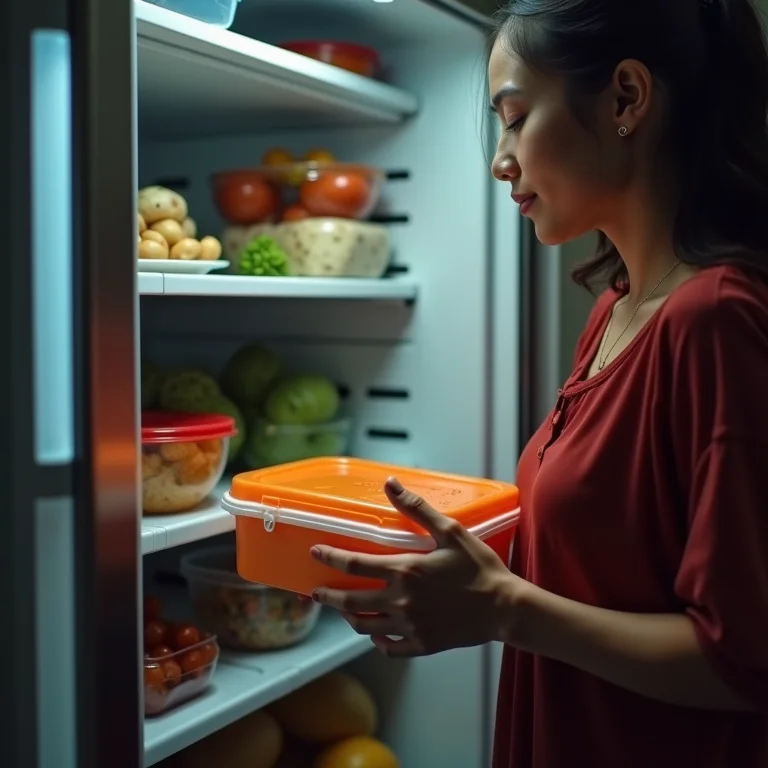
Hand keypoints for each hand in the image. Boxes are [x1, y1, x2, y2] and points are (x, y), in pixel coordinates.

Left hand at [310, 477, 519, 657]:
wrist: (504, 608)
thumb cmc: (479, 566)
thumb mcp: (450, 531)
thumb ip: (417, 509)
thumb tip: (390, 484)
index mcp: (404, 571)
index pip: (353, 563)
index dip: (330, 556)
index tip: (315, 552)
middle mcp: (400, 601)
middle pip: (350, 600)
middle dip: (328, 595)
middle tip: (316, 591)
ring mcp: (409, 626)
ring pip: (364, 627)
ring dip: (348, 617)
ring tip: (343, 610)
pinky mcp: (422, 644)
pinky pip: (389, 647)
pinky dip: (377, 641)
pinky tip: (375, 634)